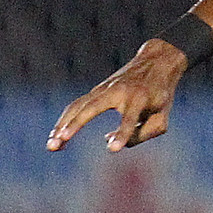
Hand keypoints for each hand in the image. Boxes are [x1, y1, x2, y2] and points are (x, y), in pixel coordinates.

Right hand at [48, 39, 188, 152]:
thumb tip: (109, 140)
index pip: (130, 120)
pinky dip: (65, 120)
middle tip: (56, 145)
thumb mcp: (161, 118)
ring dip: (62, 125)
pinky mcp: (96, 91)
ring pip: (78, 106)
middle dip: (73, 126)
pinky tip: (56, 136)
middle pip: (91, 108)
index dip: (122, 134)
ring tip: (51, 146)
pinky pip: (77, 106)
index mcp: (141, 98)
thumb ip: (141, 134)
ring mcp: (104, 89)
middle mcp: (118, 91)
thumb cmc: (160, 96)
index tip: (112, 149)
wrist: (156, 62)